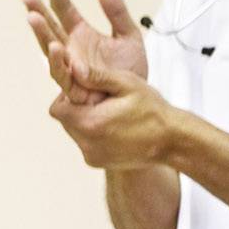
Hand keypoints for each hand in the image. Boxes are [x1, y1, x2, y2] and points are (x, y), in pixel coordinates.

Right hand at [23, 0, 145, 105]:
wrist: (138, 100)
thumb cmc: (129, 71)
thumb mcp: (128, 34)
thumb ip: (116, 10)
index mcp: (80, 34)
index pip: (64, 9)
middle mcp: (70, 49)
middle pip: (49, 27)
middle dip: (38, 11)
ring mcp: (70, 68)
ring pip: (50, 49)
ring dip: (41, 33)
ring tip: (33, 16)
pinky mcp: (75, 86)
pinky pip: (63, 74)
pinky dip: (58, 61)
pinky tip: (55, 47)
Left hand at [47, 56, 180, 169]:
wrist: (172, 141)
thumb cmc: (153, 110)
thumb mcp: (127, 84)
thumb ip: (97, 76)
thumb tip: (72, 66)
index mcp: (89, 123)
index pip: (57, 108)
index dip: (67, 96)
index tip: (87, 90)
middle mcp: (86, 144)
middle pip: (65, 120)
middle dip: (77, 107)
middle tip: (101, 100)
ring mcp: (90, 155)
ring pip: (74, 132)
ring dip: (85, 120)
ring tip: (110, 113)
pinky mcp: (96, 162)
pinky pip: (85, 143)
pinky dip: (93, 133)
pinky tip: (115, 126)